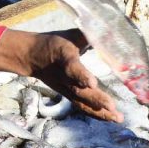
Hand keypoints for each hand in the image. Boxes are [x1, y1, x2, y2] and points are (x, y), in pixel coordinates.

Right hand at [0, 29, 122, 122]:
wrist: (31, 57)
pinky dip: (96, 114)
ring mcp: (65, 89)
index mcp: (64, 58)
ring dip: (99, 112)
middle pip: (79, 91)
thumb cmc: (54, 43)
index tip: (93, 83)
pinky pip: (82, 106)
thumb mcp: (69, 35)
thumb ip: (88, 33)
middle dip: (97, 100)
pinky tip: (111, 117)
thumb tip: (109, 29)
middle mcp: (64, 77)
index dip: (81, 76)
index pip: (72, 68)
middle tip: (113, 107)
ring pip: (82, 102)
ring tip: (117, 118)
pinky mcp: (68, 95)